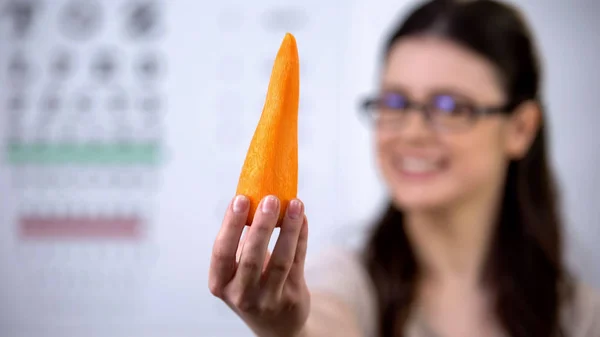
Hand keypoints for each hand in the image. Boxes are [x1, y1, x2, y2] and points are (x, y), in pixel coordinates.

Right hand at [209, 195, 309, 336]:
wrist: (275, 325)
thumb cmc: (251, 288)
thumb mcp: (236, 272)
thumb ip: (242, 243)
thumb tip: (255, 199)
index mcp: (221, 283)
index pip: (221, 252)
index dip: (230, 225)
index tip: (240, 199)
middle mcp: (242, 295)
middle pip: (252, 257)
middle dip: (262, 225)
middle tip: (270, 198)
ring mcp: (268, 299)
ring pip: (280, 260)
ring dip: (289, 229)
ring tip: (295, 204)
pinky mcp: (292, 297)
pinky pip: (298, 261)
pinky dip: (301, 237)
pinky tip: (303, 218)